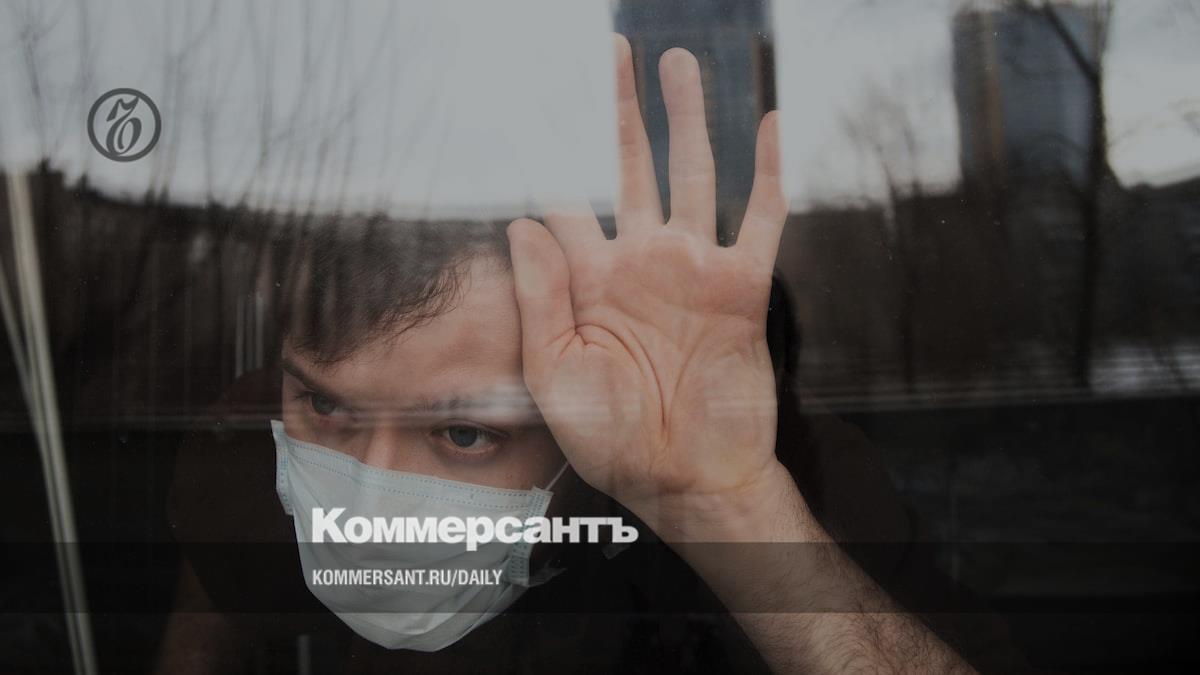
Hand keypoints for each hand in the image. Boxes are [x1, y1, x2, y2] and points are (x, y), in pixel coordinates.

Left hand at [507, 37, 788, 529]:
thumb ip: (541, 294)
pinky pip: (761, 218)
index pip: (565, 208)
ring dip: (689, 118)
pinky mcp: (742, 288)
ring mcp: (694, 271)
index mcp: (591, 283)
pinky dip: (769, 170)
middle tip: (615, 55)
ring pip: (695, 174)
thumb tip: (522, 219)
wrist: (685, 479)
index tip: (529, 118)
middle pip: (633, 167)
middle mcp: (643, 264)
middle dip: (624, 111)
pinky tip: (768, 122)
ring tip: (680, 63)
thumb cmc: (610, 438)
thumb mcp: (554, 371)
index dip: (548, 166)